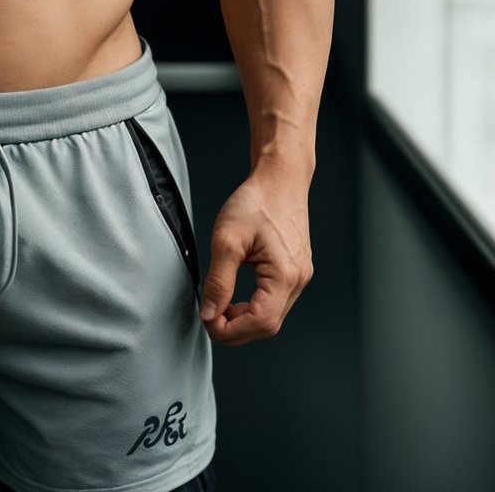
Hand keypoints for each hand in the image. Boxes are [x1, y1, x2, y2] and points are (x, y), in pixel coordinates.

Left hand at [199, 164, 312, 345]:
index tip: (207, 322)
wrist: (280, 178)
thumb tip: (209, 314)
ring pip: (272, 316)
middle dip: (236, 329)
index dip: (231, 330)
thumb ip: (219, 281)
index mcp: (285, 275)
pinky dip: (255, 306)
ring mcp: (300, 276)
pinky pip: (276, 301)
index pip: (260, 322)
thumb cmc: (256, 201)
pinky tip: (237, 296)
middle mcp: (298, 280)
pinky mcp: (296, 270)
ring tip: (220, 306)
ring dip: (245, 319)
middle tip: (209, 316)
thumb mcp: (227, 239)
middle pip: (267, 325)